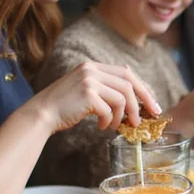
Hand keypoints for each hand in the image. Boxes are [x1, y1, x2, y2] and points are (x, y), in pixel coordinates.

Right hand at [32, 62, 160, 134]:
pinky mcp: (87, 94)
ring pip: (122, 97)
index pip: (126, 73)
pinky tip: (102, 127)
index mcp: (92, 66)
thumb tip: (134, 102)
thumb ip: (105, 89)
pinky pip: (110, 110)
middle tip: (146, 117)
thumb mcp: (85, 91)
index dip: (142, 88)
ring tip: (116, 126)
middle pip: (129, 83)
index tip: (152, 104)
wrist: (41, 114)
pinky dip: (109, 121)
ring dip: (123, 116)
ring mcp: (89, 80)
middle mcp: (91, 69)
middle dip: (142, 101)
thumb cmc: (64, 107)